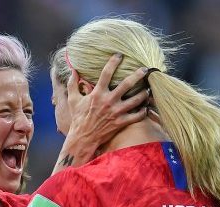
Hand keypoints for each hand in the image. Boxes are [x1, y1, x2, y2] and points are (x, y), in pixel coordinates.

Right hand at [59, 54, 150, 168]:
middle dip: (138, 75)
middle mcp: (109, 101)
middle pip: (127, 84)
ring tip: (147, 89)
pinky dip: (143, 111)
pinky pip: (137, 116)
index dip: (113, 62)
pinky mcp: (121, 122)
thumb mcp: (72, 100)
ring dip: (143, 93)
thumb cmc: (78, 119)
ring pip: (136, 100)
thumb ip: (72, 84)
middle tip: (145, 69)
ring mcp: (116, 112)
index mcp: (97, 94)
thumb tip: (72, 70)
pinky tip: (145, 107)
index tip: (119, 55)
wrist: (83, 138)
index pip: (106, 73)